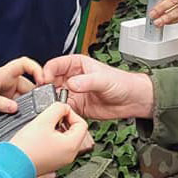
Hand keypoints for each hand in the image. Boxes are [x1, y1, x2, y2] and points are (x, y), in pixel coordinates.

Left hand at [0, 56, 41, 115]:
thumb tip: (15, 108)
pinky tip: (25, 117)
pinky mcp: (7, 101)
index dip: (36, 69)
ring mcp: (9, 91)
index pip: (24, 64)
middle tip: (41, 106)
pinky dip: (24, 110)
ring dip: (30, 104)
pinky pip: (20, 104)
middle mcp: (8, 81)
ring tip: (32, 114)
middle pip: (30, 84)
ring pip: (27, 96)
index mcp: (3, 74)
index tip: (43, 81)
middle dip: (36, 94)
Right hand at [7, 103, 93, 175]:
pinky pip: (58, 147)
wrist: (12, 164)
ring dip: (57, 129)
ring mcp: (61, 160)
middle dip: (64, 121)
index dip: (71, 113)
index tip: (60, 111)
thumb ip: (57, 108)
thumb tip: (63, 107)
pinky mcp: (53, 163)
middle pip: (75, 132)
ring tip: (44, 127)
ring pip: (66, 139)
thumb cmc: (26, 148)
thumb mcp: (43, 120)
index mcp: (71, 145)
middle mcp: (70, 155)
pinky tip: (41, 136)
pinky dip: (52, 139)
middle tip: (51, 117)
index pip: (82, 123)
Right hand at [41, 55, 155, 119]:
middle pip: (51, 81)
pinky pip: (62, 109)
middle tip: (45, 95)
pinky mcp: (76, 106)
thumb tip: (71, 83)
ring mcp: (73, 93)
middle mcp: (72, 78)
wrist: (132, 100)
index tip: (44, 80)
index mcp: (76, 64)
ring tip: (52, 105)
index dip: (47, 72)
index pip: (55, 65)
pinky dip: (59, 112)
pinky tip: (60, 113)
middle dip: (46, 88)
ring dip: (51, 101)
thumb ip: (87, 81)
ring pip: (54, 96)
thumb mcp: (104, 79)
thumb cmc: (122, 82)